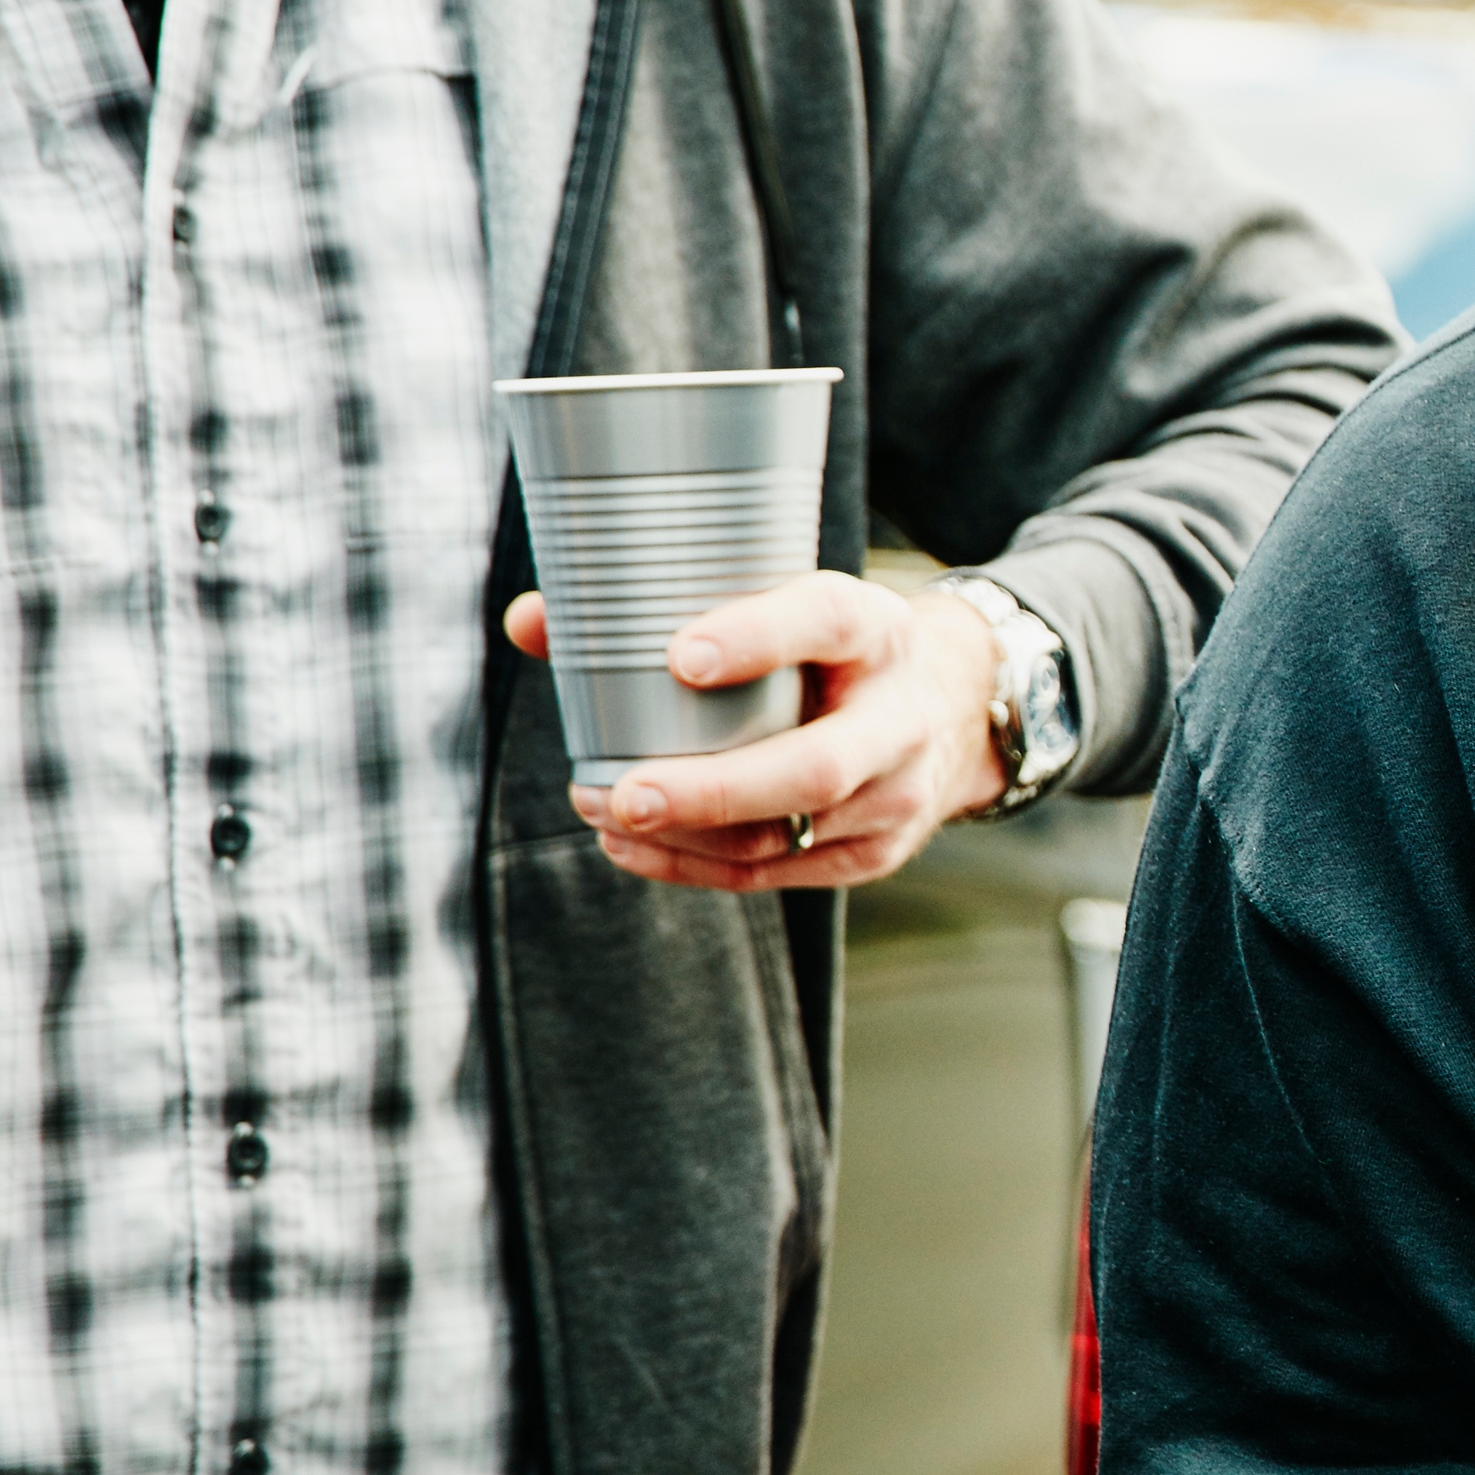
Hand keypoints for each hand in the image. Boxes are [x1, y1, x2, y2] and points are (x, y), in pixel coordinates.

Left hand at [504, 566, 1007, 892]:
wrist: (947, 708)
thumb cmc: (829, 649)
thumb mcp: (783, 602)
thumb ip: (659, 606)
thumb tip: (527, 621)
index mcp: (878, 631)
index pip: (828, 622)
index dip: (759, 637)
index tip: (682, 655)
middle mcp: (899, 717)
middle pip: (813, 769)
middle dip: (710, 790)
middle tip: (620, 793)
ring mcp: (894, 796)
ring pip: (786, 834)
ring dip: (685, 833)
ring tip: (601, 808)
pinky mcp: (873, 853)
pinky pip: (777, 871)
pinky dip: (694, 865)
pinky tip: (630, 845)